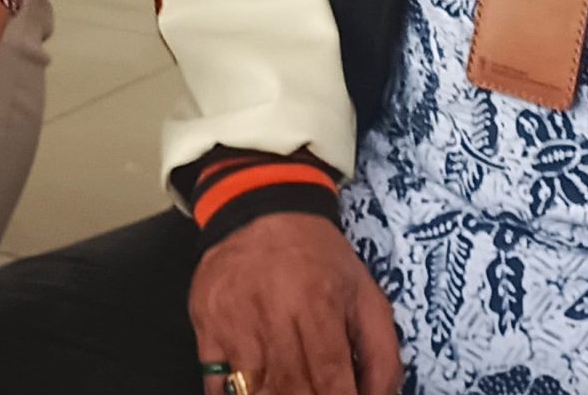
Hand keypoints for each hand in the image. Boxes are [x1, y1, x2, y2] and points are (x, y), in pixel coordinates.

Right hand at [191, 214, 401, 394]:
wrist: (259, 211)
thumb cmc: (319, 259)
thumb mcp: (363, 292)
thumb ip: (381, 351)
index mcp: (318, 301)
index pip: (329, 374)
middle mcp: (272, 313)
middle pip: (291, 387)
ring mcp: (234, 323)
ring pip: (254, 391)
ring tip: (289, 391)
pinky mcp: (206, 328)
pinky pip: (216, 386)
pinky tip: (255, 390)